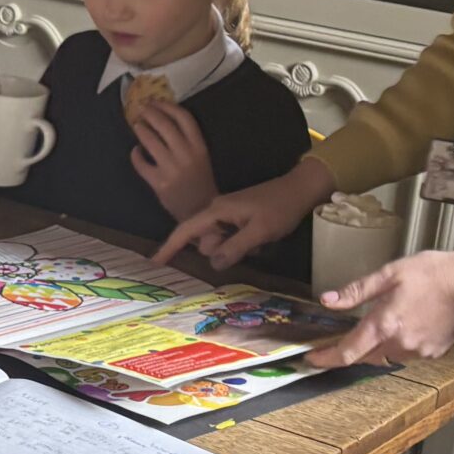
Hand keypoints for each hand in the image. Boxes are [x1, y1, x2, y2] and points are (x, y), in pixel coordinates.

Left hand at [129, 100, 217, 220]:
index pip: (184, 119)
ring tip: (136, 125)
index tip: (156, 100)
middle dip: (151, 113)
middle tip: (141, 108)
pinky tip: (135, 151)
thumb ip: (187, 141)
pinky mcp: (159, 182)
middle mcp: (186, 155)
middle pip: (165, 126)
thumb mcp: (201, 158)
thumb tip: (164, 120)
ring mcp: (171, 169)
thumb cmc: (200, 182)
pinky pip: (142, 164)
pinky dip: (136, 155)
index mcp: (200, 147)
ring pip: (151, 142)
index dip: (168, 106)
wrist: (200, 211)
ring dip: (141, 130)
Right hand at [154, 158, 337, 271]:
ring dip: (236, 248)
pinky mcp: (237, 219)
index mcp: (217, 211)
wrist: (299, 190)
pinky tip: (261, 240)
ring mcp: (227, 216)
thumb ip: (234, 247)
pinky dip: (243, 244)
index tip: (154, 262)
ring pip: (220, 243)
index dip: (169, 247)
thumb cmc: (280, 208)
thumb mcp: (259, 231)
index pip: (186, 230)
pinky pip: (231, 239)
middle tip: (251, 244)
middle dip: (222, 251)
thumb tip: (212, 262)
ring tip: (260, 241)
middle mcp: (217, 212)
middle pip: (205, 242)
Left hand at [307, 248, 453, 367]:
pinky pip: (405, 355)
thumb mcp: (389, 273)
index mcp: (385, 324)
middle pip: (364, 357)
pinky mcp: (433, 353)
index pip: (347, 352)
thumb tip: (328, 300)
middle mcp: (399, 344)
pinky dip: (397, 345)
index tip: (313, 358)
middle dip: (350, 350)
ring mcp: (418, 351)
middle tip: (341, 339)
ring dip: (375, 347)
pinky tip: (403, 327)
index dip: (326, 358)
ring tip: (377, 326)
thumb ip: (356, 291)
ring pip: (385, 357)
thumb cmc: (435, 273)